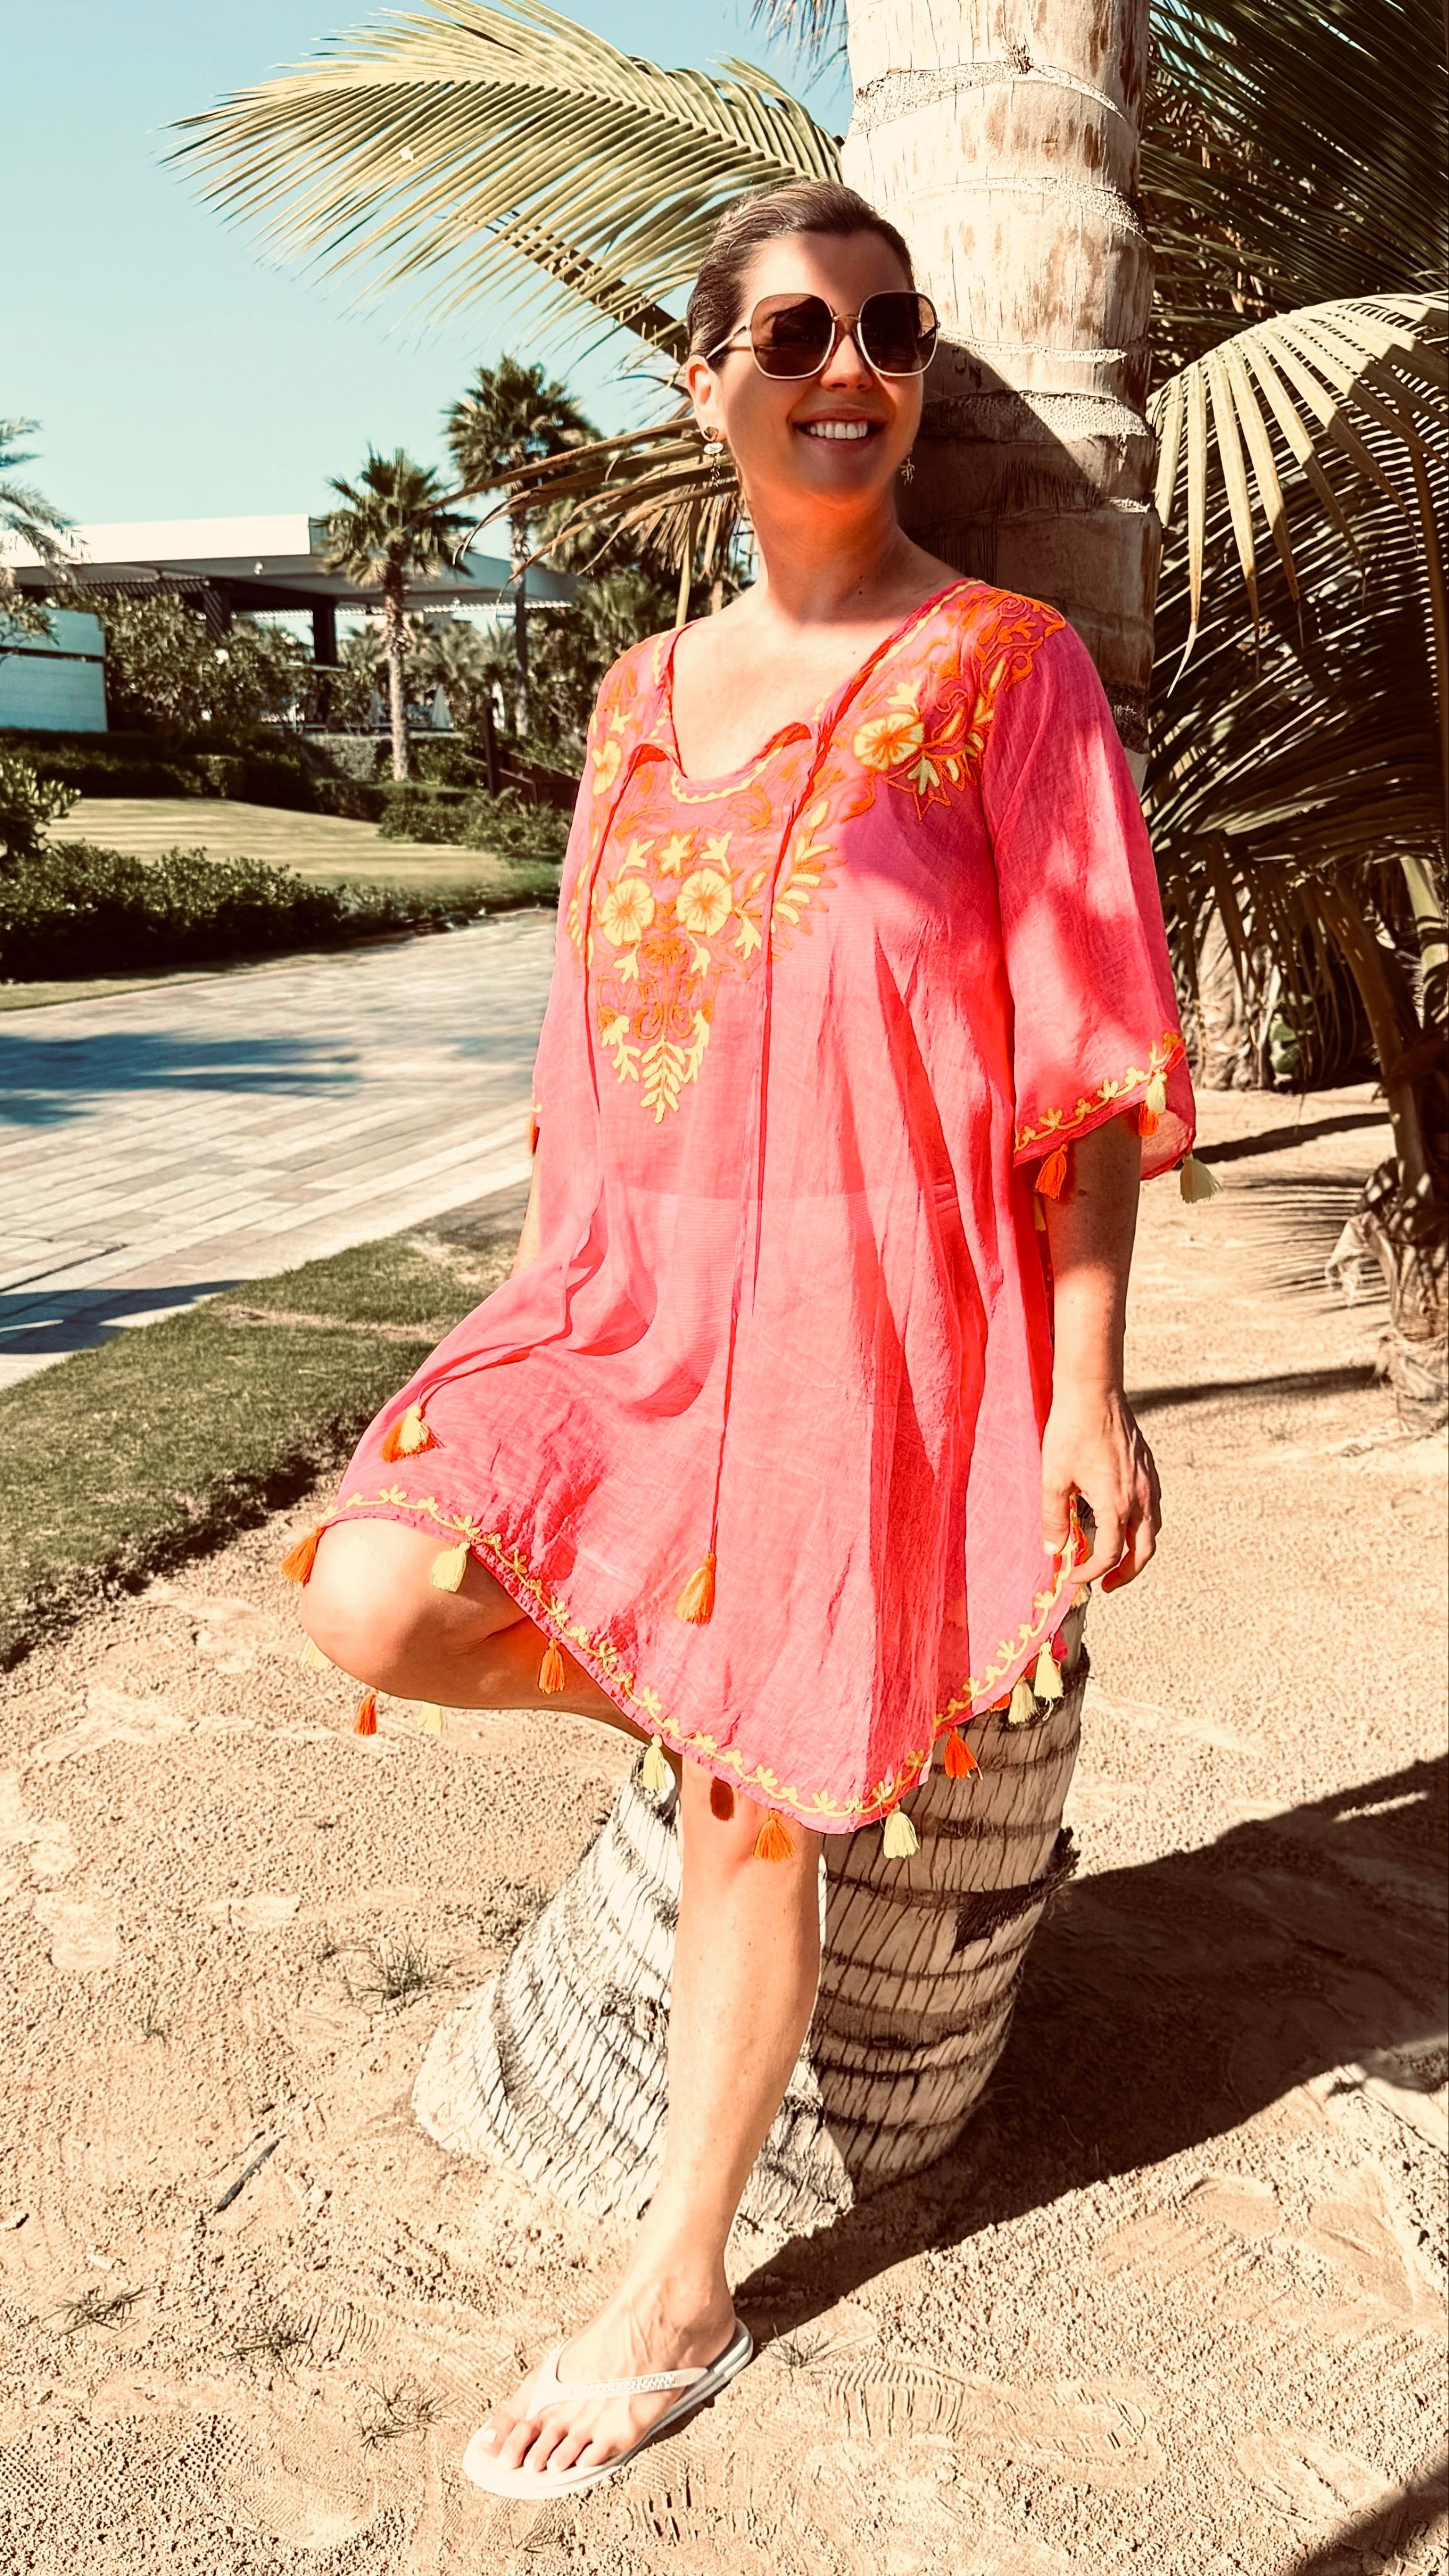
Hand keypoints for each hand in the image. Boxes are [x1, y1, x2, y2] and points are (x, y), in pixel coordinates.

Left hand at [1040, 1382, 1160, 1590]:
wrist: (1094, 1393)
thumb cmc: (1071, 1432)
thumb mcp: (1053, 1478)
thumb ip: (1054, 1518)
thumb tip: (1054, 1551)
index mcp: (1116, 1504)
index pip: (1110, 1555)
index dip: (1091, 1572)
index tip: (1073, 1577)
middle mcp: (1140, 1498)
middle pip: (1143, 1551)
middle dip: (1125, 1573)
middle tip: (1105, 1584)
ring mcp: (1148, 1483)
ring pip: (1153, 1530)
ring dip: (1136, 1551)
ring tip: (1115, 1558)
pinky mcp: (1149, 1470)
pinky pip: (1154, 1509)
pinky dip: (1142, 1526)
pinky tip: (1123, 1522)